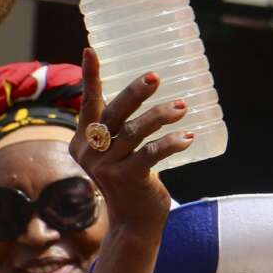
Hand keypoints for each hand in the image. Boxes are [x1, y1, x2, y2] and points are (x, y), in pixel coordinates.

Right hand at [69, 47, 192, 232]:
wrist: (134, 222)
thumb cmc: (130, 179)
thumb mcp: (118, 152)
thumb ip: (120, 128)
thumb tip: (144, 91)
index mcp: (84, 140)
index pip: (88, 102)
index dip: (90, 76)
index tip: (90, 50)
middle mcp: (90, 151)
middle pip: (113, 113)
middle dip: (134, 93)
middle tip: (155, 77)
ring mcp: (106, 166)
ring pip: (135, 131)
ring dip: (161, 116)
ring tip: (182, 106)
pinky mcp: (127, 178)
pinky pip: (151, 154)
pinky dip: (171, 143)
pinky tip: (188, 136)